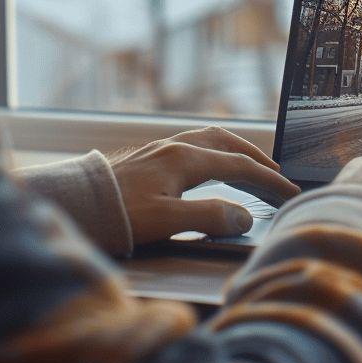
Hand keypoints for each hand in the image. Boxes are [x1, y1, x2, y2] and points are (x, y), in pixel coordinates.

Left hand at [108, 126, 299, 244]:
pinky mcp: (148, 157)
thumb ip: (208, 217)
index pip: (240, 166)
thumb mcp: (165, 221)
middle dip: (257, 159)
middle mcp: (176, 147)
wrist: (70, 204)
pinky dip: (216, 154)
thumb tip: (245, 216)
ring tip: (251, 168)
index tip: (290, 193)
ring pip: (210, 140)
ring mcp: (161, 149)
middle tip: (278, 177)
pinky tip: (210, 168)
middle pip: (229, 144)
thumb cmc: (115, 215)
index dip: (269, 181)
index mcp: (185, 159)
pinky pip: (195, 146)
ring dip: (236, 152)